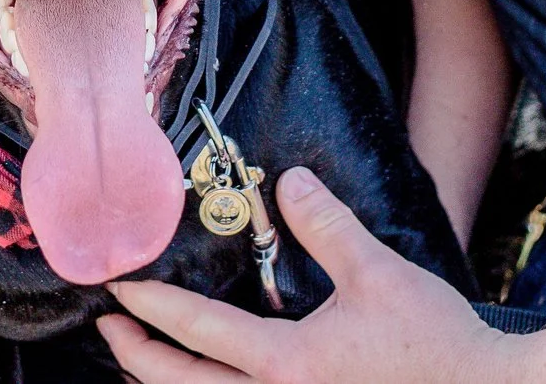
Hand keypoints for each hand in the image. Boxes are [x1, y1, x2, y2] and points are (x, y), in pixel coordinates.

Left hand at [97, 168, 545, 383]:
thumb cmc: (434, 342)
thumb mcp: (377, 274)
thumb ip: (326, 227)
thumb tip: (290, 181)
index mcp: (289, 365)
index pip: (198, 333)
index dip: (150, 310)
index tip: (119, 290)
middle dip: (139, 358)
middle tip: (111, 330)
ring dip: (171, 383)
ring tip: (148, 358)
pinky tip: (212, 376)